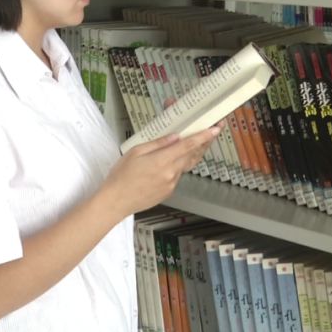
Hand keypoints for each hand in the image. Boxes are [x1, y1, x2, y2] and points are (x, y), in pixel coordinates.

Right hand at [101, 127, 221, 217]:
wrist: (116, 201)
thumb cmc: (121, 176)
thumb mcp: (136, 152)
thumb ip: (157, 144)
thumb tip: (174, 137)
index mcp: (162, 160)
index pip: (188, 145)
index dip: (203, 136)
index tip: (215, 129)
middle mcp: (170, 173)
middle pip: (192, 155)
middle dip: (203, 144)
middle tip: (210, 134)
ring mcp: (171, 184)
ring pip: (185, 166)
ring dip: (190, 155)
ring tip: (191, 145)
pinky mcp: (168, 192)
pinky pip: (177, 175)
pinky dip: (177, 167)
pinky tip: (170, 162)